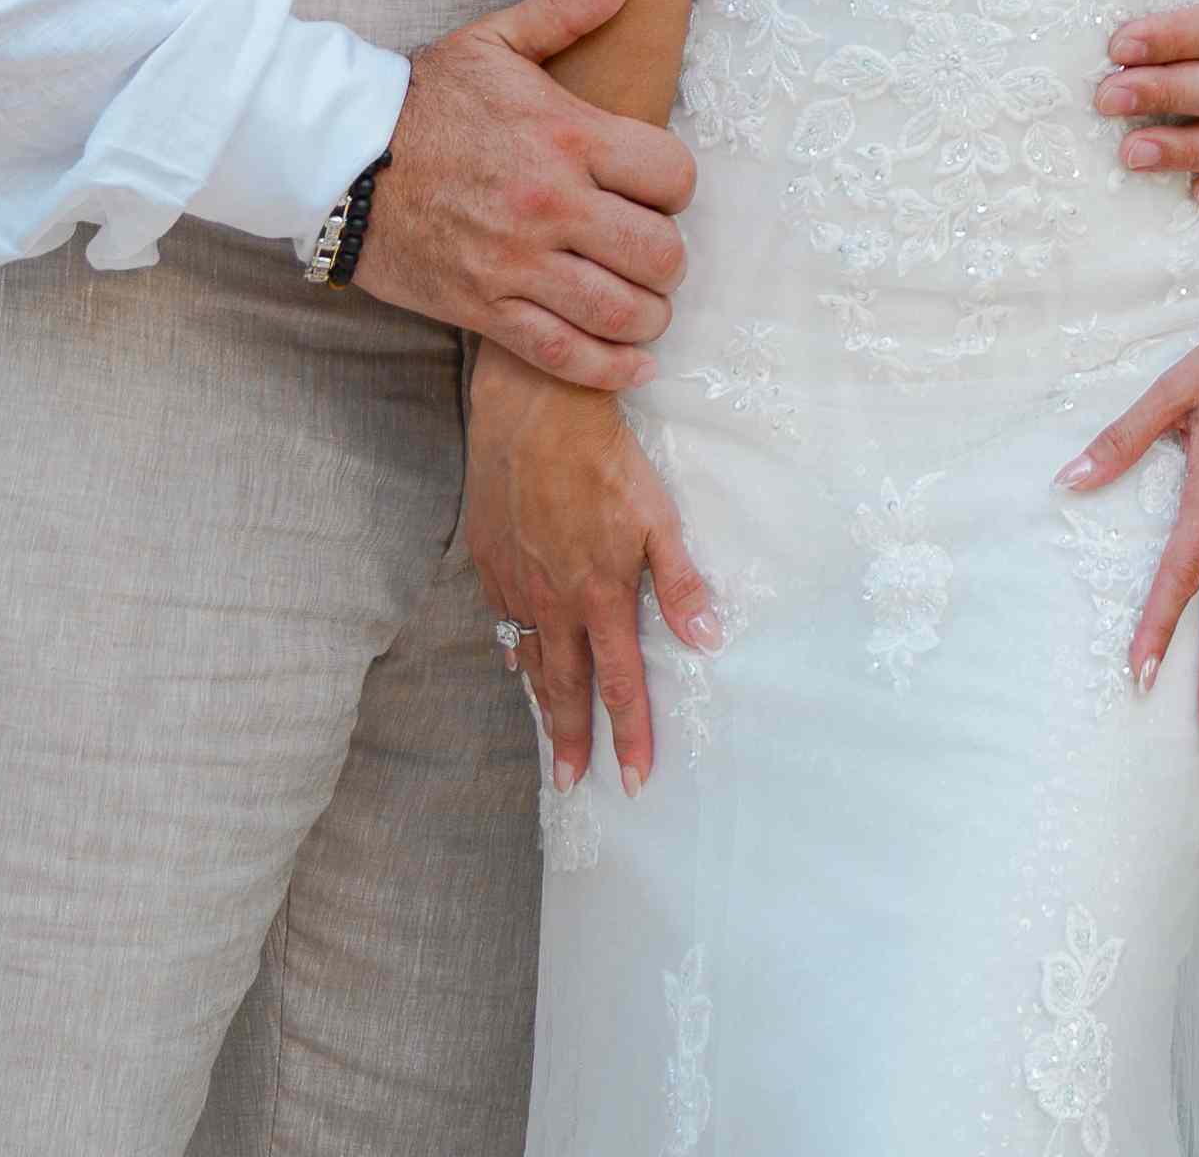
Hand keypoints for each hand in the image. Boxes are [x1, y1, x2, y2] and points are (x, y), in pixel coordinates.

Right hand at [357, 0, 698, 388]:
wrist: (337, 158)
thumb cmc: (424, 100)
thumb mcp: (496, 41)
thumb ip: (569, 10)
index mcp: (567, 136)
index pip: (672, 175)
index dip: (677, 187)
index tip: (659, 190)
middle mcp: (551, 204)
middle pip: (658, 252)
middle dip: (669, 259)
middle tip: (655, 254)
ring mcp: (518, 263)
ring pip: (620, 311)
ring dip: (648, 315)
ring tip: (645, 305)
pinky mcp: (484, 308)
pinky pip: (564, 354)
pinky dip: (609, 368)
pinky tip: (633, 363)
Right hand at [466, 353, 721, 790]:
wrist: (534, 415)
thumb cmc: (606, 461)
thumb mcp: (660, 517)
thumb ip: (682, 583)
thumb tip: (708, 640)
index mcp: (600, 596)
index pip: (620, 684)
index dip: (630, 735)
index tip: (634, 780)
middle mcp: (554, 602)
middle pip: (565, 688)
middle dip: (572, 741)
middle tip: (572, 784)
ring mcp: (516, 586)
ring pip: (531, 661)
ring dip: (542, 706)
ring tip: (550, 742)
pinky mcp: (490, 564)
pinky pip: (504, 623)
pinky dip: (513, 653)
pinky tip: (517, 665)